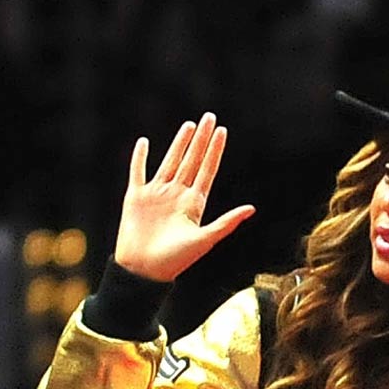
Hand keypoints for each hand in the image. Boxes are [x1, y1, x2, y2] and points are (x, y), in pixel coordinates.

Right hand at [114, 115, 254, 283]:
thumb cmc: (176, 260)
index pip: (207, 170)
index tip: (223, 132)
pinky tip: (144, 142)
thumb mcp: (205, 239)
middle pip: (191, 160)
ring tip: (189, 125)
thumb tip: (252, 209)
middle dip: (201, 140)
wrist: (145, 270)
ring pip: (170, 161)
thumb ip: (227, 222)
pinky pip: (138, 171)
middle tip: (209, 117)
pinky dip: (140, 157)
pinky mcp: (136, 197)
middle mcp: (177, 195)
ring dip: (179, 143)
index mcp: (194, 204)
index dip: (215, 151)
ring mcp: (156, 194)